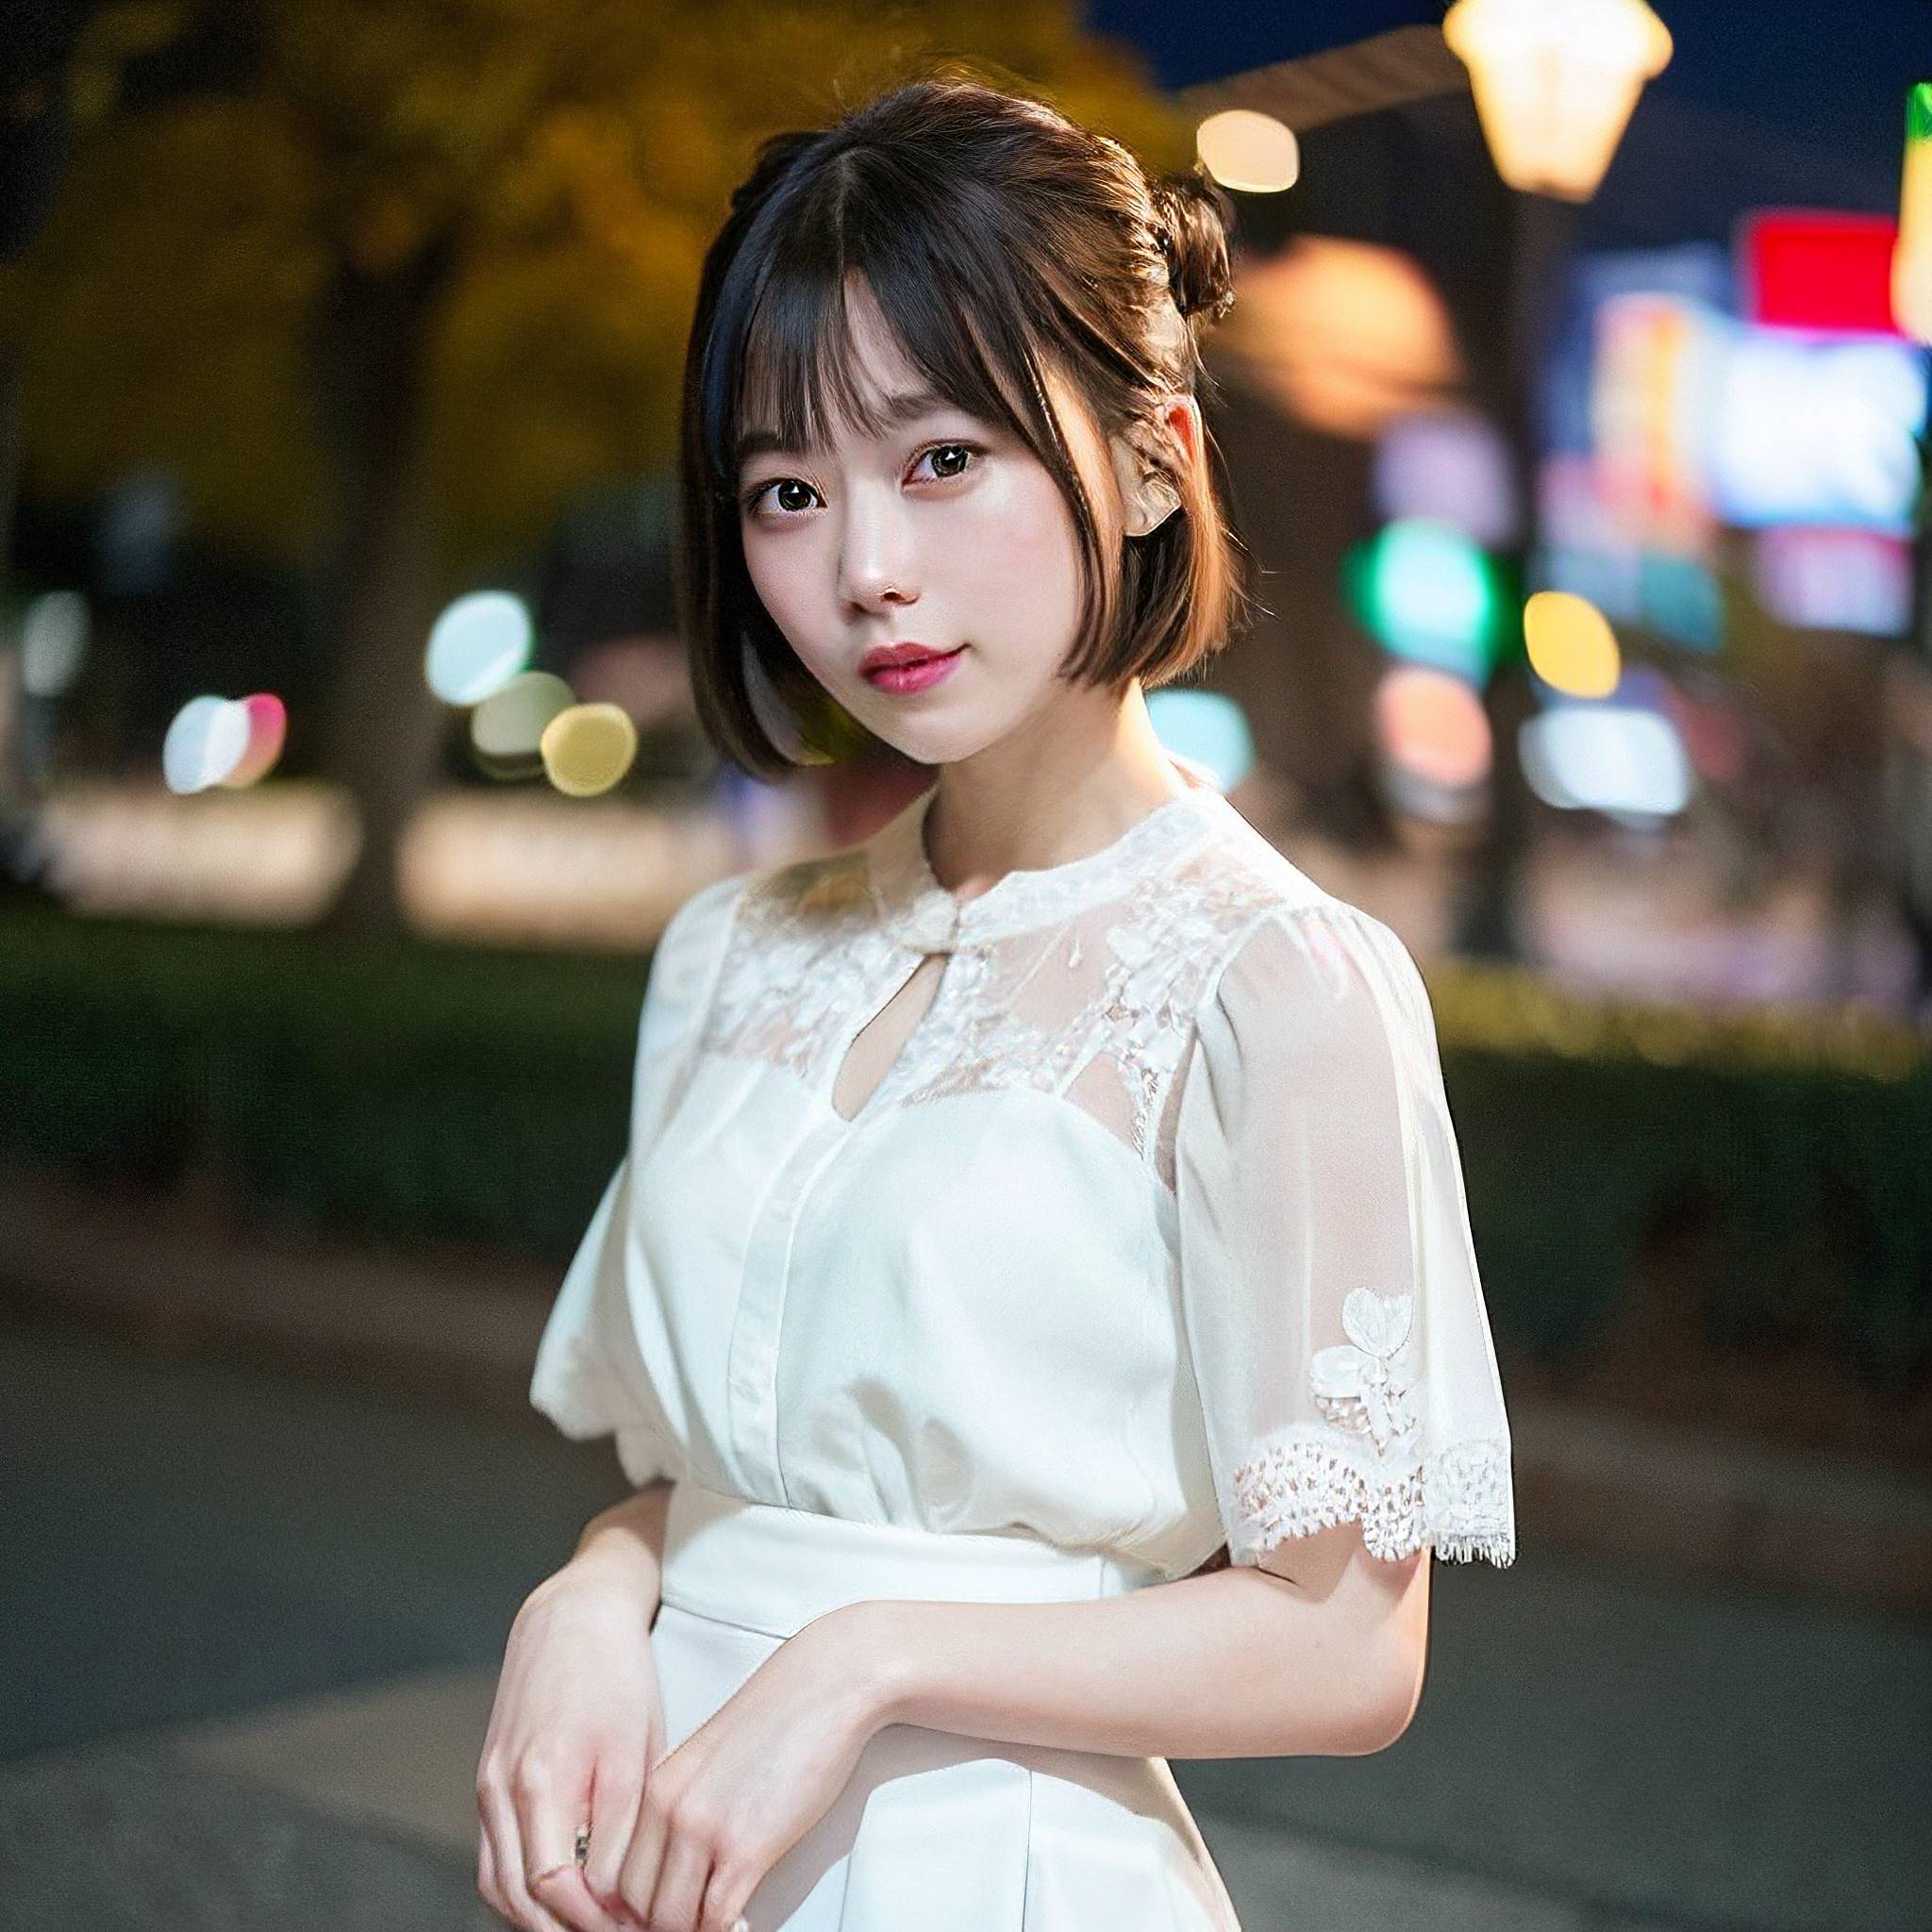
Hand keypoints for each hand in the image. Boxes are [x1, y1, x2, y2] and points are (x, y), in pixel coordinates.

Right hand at [477, 1549, 664, 1931]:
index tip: (638, 1925)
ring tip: (592, 1922)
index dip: (597, 1920)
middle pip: (522, 1899)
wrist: (573, 1616)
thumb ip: (623, 1828)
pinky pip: (494, 1857)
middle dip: (570, 1929)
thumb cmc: (616, 1674)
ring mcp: (489, 1785)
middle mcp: (506, 1788)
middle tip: (618, 1930)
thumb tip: (619, 1897)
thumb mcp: (637, 1748)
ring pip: (499, 1886)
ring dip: (539, 1919)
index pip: (557, 1889)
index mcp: (546, 1778)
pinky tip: (561, 1894)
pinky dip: (520, 1889)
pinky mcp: (486, 1781)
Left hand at [609, 1602, 891, 1931]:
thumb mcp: (710, 1759)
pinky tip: (739, 1924)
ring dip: (692, 1929)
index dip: (633, 1906)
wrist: (829, 1685)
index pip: (616, 1874)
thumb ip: (684, 1804)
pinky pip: (716, 1918)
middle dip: (659, 1923)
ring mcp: (704, 1828)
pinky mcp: (747, 1847)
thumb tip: (679, 1859)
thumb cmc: (783, 1715)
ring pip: (671, 1919)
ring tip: (713, 1925)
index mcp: (657, 1785)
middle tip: (687, 1922)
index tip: (653, 1914)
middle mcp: (670, 1808)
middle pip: (636, 1902)